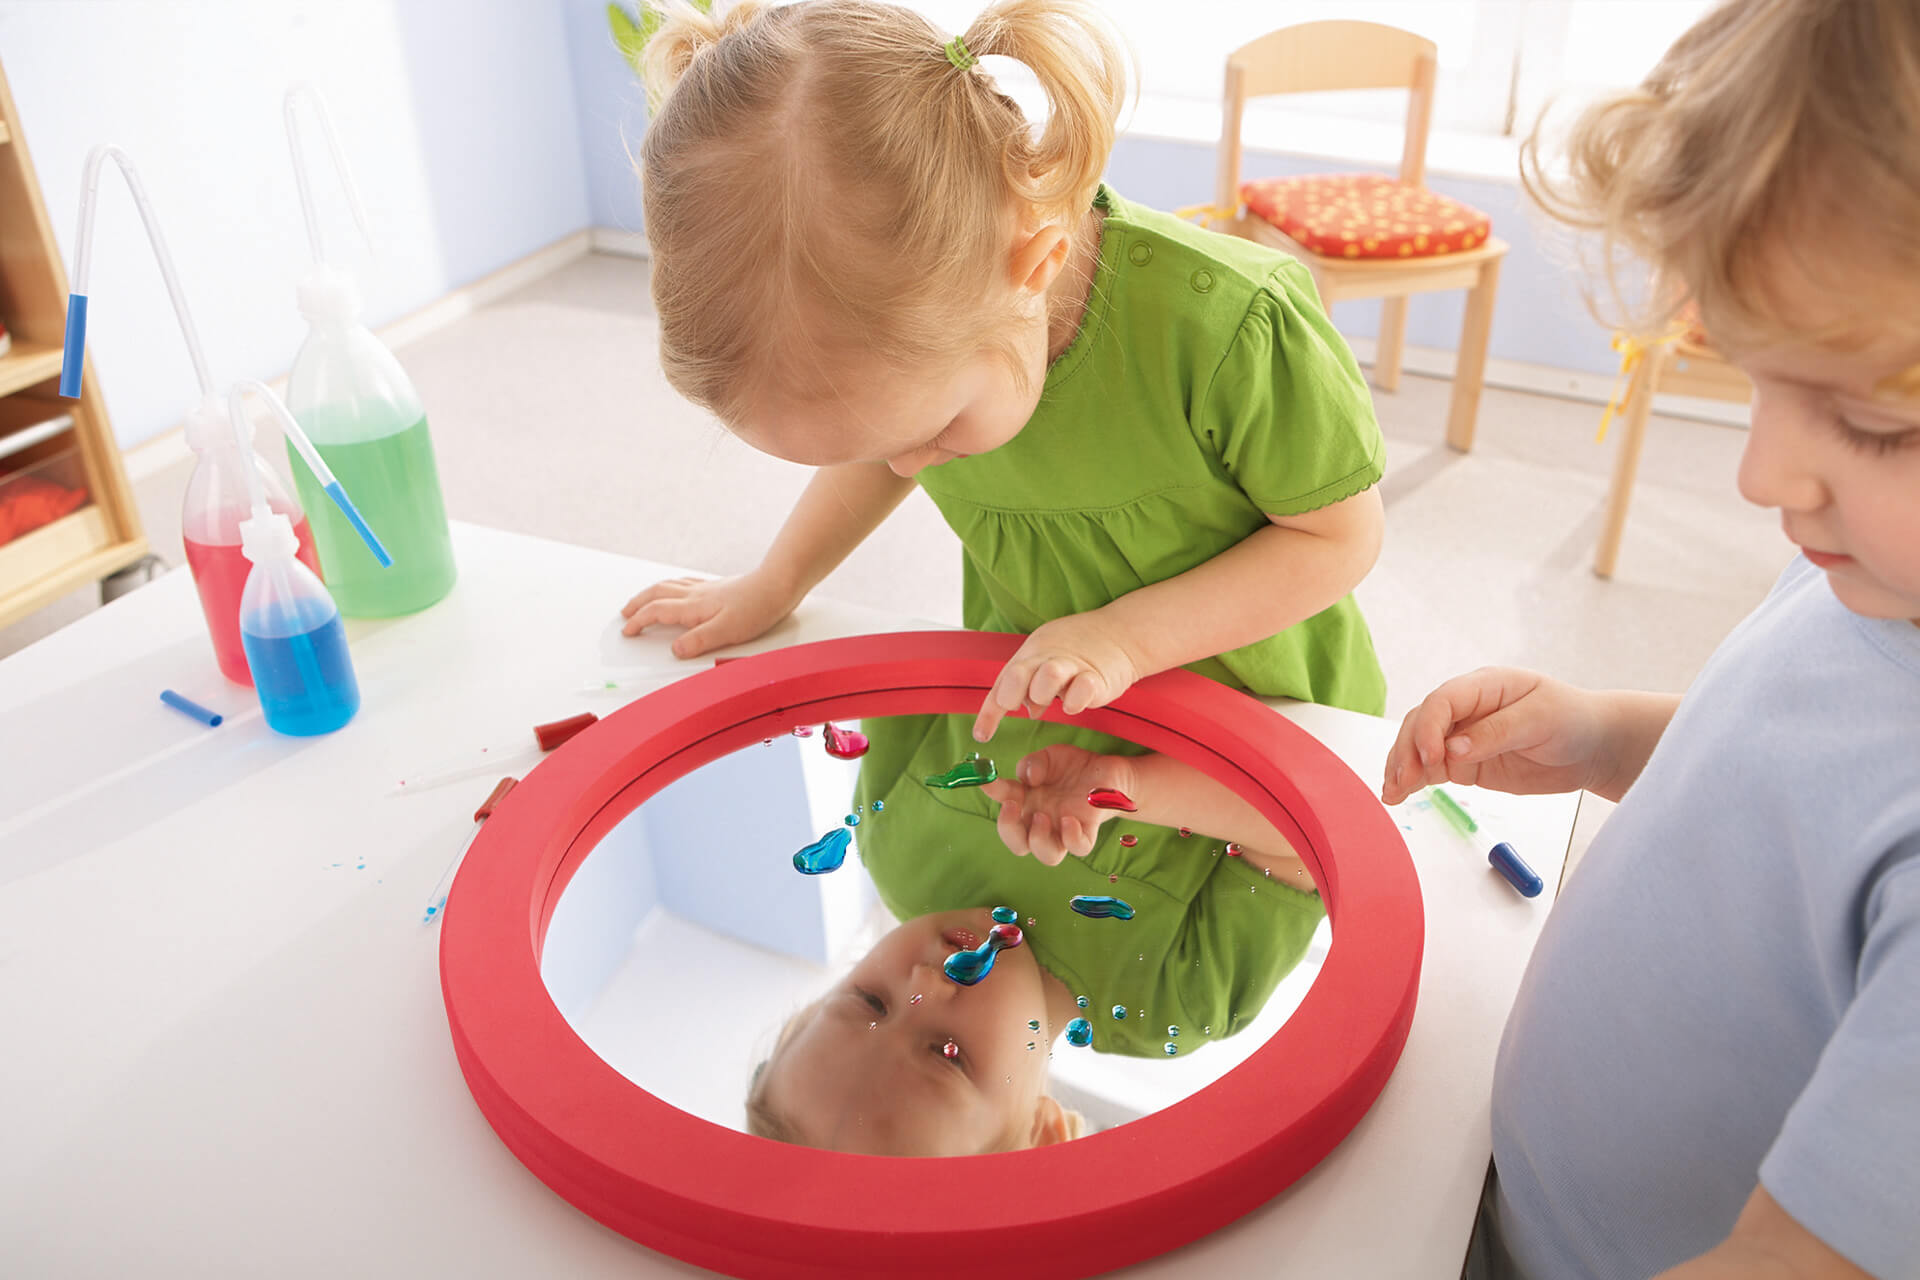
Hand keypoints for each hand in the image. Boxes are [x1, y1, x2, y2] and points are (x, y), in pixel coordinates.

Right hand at [618, 569, 798, 657]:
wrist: (778, 585)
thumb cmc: (756, 607)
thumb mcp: (727, 631)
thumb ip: (699, 641)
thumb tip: (675, 650)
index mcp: (694, 606)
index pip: (657, 611)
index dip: (639, 621)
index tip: (628, 631)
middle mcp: (696, 594)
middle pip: (657, 593)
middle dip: (637, 603)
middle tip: (625, 613)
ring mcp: (706, 589)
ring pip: (669, 585)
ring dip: (651, 593)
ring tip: (642, 600)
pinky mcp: (718, 587)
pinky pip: (685, 582)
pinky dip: (672, 586)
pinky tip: (678, 589)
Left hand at [973, 612, 1141, 741]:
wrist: (1120, 633)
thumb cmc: (1079, 650)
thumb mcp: (1048, 663)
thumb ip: (1034, 686)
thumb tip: (1028, 711)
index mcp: (1030, 655)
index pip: (1002, 684)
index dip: (989, 712)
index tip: (981, 736)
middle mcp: (1046, 658)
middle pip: (1018, 673)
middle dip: (1011, 694)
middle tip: (1019, 707)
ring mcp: (1072, 665)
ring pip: (1048, 676)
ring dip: (1042, 694)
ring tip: (1053, 700)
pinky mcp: (1097, 676)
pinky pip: (1082, 688)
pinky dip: (1074, 700)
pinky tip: (1074, 704)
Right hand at [981, 745, 1138, 864]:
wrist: (1105, 771)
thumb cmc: (1071, 767)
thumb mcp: (1049, 757)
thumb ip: (1034, 763)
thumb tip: (1027, 778)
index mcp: (1026, 802)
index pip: (1002, 802)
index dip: (992, 792)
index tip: (987, 780)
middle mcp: (1041, 821)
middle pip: (1018, 844)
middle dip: (1008, 830)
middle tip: (1012, 807)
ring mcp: (1064, 829)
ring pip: (1047, 856)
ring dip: (1039, 841)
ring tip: (1043, 816)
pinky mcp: (1087, 830)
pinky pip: (1078, 848)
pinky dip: (1071, 838)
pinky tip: (1070, 819)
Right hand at [1381, 667, 1609, 804]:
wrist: (1592, 747)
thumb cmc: (1572, 720)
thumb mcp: (1540, 720)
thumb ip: (1496, 732)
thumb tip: (1454, 750)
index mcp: (1483, 686)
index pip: (1442, 701)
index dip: (1430, 727)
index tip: (1432, 757)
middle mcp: (1465, 708)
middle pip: (1421, 723)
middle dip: (1408, 751)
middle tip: (1404, 780)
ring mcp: (1462, 736)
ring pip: (1417, 746)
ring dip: (1402, 767)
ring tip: (1392, 792)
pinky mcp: (1464, 763)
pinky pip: (1430, 769)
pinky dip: (1412, 781)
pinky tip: (1397, 794)